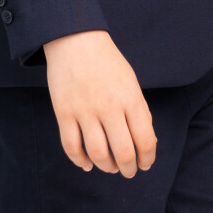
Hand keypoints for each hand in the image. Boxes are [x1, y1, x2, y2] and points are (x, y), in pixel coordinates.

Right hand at [43, 30, 157, 176]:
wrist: (76, 41)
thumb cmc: (107, 62)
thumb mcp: (131, 82)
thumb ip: (139, 110)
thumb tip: (146, 141)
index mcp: (131, 99)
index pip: (145, 140)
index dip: (147, 158)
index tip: (145, 164)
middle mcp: (109, 108)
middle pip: (123, 152)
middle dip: (129, 168)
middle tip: (128, 172)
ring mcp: (85, 111)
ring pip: (98, 153)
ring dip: (106, 167)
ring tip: (110, 168)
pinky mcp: (64, 113)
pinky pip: (71, 146)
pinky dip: (80, 161)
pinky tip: (87, 164)